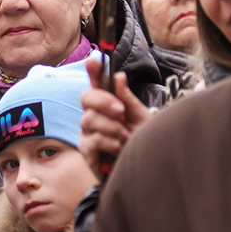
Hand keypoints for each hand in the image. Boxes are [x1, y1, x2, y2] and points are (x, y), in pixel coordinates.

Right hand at [79, 55, 150, 181]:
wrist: (144, 171)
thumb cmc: (141, 142)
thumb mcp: (141, 119)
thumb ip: (127, 99)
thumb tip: (118, 76)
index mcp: (108, 103)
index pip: (97, 82)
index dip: (94, 71)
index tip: (94, 60)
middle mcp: (94, 114)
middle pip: (86, 97)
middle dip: (103, 101)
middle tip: (121, 111)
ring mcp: (88, 132)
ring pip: (90, 119)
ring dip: (112, 126)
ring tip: (126, 136)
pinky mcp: (87, 150)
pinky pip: (93, 139)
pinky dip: (110, 142)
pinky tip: (119, 148)